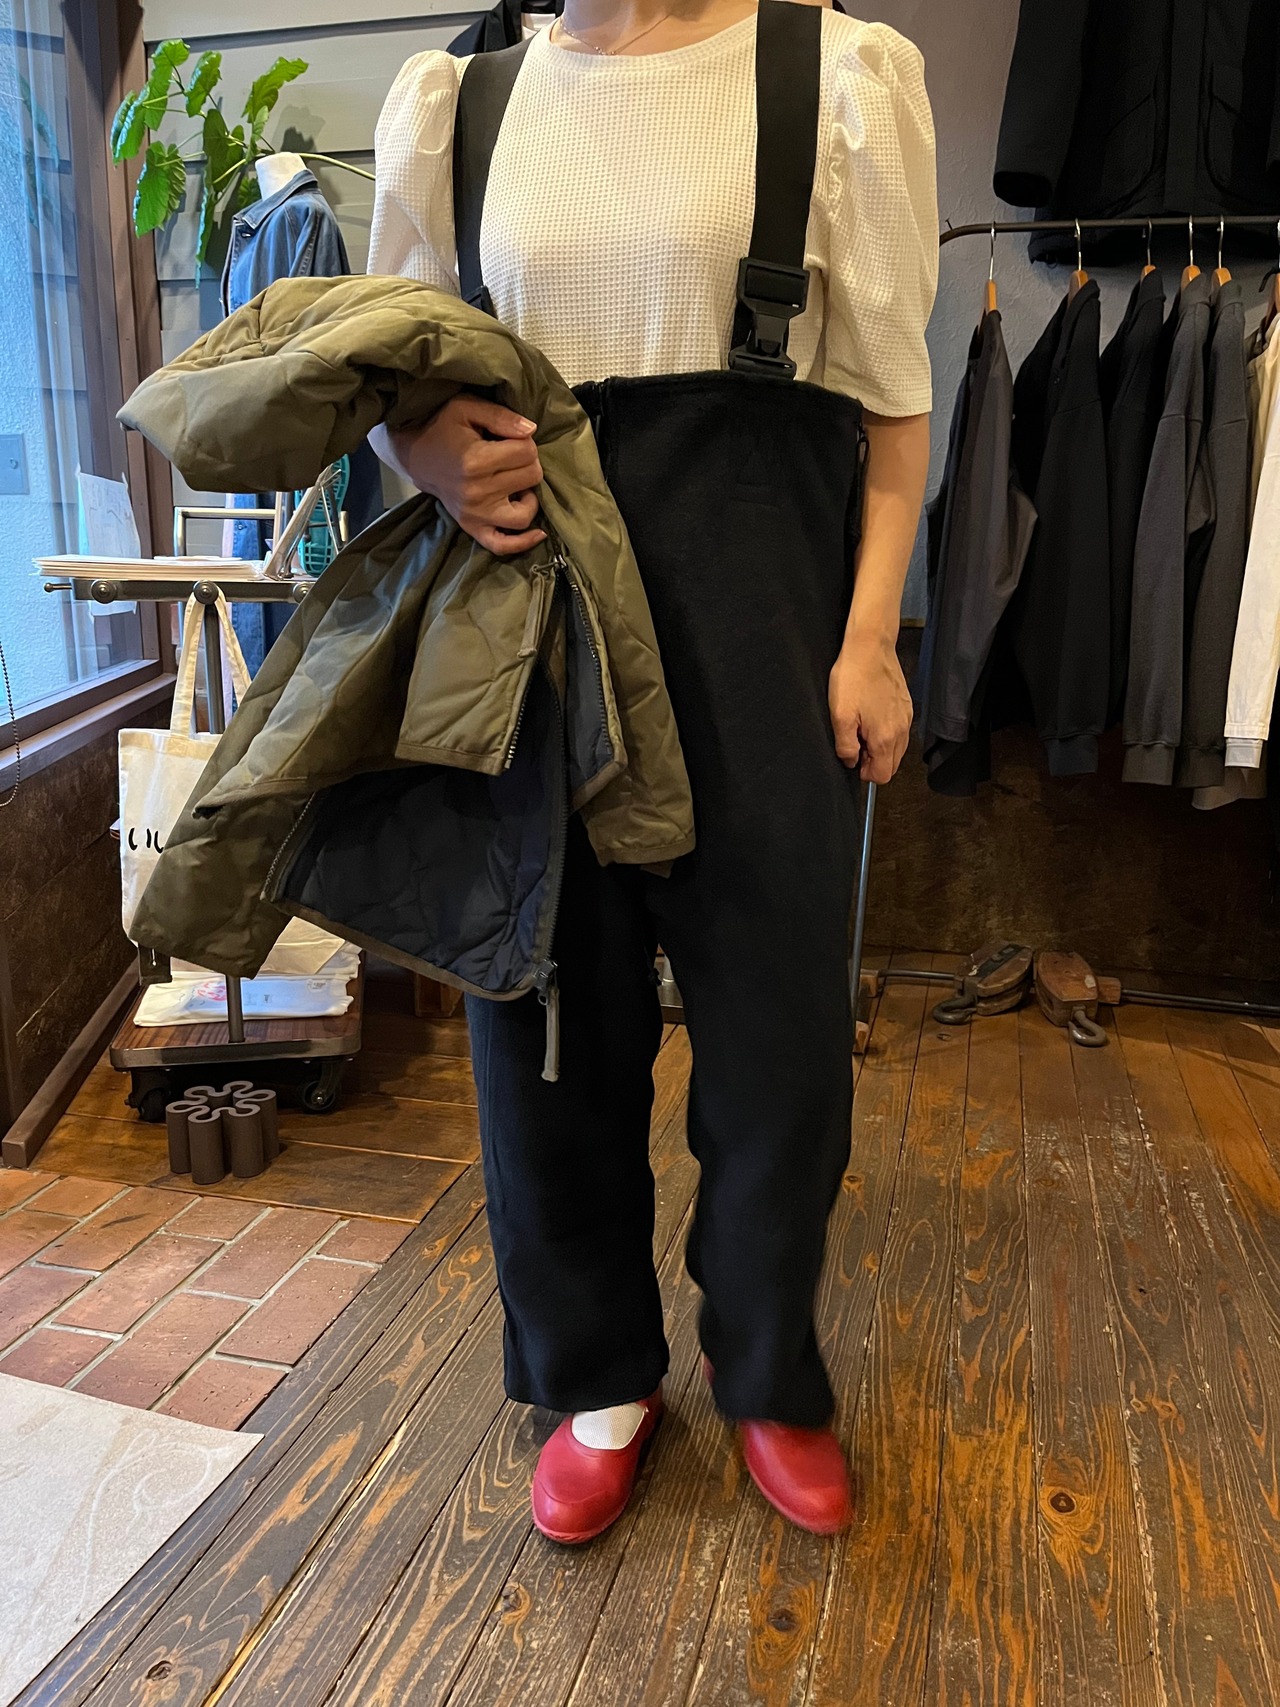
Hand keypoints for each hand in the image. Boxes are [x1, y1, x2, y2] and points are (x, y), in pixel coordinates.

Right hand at [388, 394, 545, 555]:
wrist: (414, 454)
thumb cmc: (442, 427)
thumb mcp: (467, 408)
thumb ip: (501, 416)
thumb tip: (531, 430)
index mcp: (476, 461)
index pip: (528, 452)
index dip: (526, 440)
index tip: (510, 438)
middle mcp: (477, 492)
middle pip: (531, 477)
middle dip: (528, 462)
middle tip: (511, 456)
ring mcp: (474, 514)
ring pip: (524, 514)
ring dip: (529, 497)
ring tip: (517, 484)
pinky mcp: (472, 527)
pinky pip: (502, 545)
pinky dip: (522, 543)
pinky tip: (538, 533)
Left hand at [829, 632, 912, 783]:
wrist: (871, 646)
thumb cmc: (854, 677)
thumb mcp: (840, 716)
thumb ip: (845, 746)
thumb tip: (851, 761)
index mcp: (885, 737)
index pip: (883, 775)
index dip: (865, 772)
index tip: (853, 757)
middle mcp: (901, 730)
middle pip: (892, 765)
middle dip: (873, 761)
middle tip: (856, 742)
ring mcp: (906, 718)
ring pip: (897, 750)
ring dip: (880, 748)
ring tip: (862, 728)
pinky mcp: (906, 707)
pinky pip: (900, 732)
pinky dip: (887, 733)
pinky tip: (871, 716)